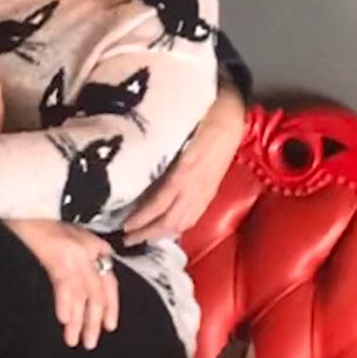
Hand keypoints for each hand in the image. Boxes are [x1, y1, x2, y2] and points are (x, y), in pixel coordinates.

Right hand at [6, 219, 119, 348]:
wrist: (20, 204)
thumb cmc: (38, 223)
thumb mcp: (67, 239)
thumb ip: (80, 260)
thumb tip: (86, 290)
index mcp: (92, 247)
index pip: (110, 281)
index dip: (111, 306)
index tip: (110, 327)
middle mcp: (88, 250)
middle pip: (98, 291)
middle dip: (94, 320)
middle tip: (90, 343)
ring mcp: (74, 252)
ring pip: (83, 293)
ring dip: (78, 320)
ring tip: (73, 341)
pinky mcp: (58, 253)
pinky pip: (65, 284)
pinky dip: (66, 303)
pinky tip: (64, 320)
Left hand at [122, 85, 248, 243]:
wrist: (232, 116)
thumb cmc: (202, 118)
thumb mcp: (177, 134)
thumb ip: (159, 155)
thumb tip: (135, 174)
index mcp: (185, 174)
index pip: (159, 204)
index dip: (141, 218)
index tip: (123, 227)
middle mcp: (195, 188)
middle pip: (169, 221)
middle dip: (147, 233)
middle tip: (126, 241)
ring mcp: (205, 192)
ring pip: (182, 223)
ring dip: (162, 234)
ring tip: (143, 237)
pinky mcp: (211, 191)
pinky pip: (193, 217)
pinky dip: (178, 227)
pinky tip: (169, 229)